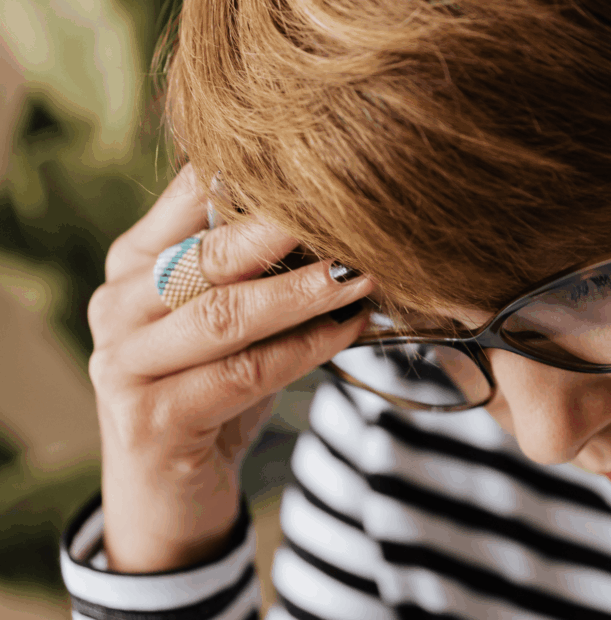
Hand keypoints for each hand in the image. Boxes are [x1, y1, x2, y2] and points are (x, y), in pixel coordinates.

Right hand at [87, 164, 372, 571]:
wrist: (166, 492)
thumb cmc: (207, 389)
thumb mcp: (224, 320)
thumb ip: (253, 271)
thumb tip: (338, 219)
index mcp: (132, 263)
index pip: (187, 197)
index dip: (252, 176)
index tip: (321, 162)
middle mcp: (117, 305)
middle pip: (208, 254)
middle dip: (283, 230)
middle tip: (349, 209)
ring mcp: (124, 363)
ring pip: (225, 315)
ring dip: (302, 292)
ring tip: (360, 274)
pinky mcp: (151, 419)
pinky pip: (242, 374)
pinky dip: (302, 350)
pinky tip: (346, 332)